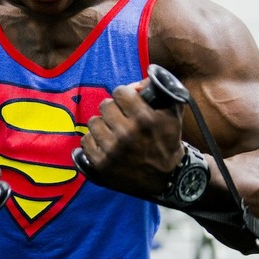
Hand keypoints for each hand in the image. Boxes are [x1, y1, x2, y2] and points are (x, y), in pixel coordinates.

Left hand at [80, 79, 185, 197]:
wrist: (168, 178)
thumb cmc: (168, 143)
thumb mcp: (172, 114)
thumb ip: (161, 92)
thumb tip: (142, 80)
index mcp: (144, 119)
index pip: (119, 92)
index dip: (124, 95)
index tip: (126, 102)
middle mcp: (127, 134)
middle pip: (105, 105)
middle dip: (113, 109)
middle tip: (119, 117)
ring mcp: (113, 150)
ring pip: (93, 122)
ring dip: (102, 125)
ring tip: (112, 131)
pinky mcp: (102, 164)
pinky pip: (85, 141)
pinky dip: (93, 141)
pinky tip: (104, 143)